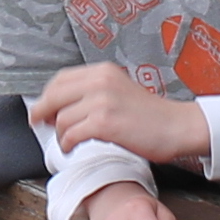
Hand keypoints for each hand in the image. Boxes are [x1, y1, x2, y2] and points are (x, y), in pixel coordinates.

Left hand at [31, 65, 207, 166]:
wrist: (176, 127)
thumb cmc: (151, 116)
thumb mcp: (119, 91)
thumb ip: (93, 93)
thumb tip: (61, 107)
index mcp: (103, 71)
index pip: (61, 79)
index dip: (47, 96)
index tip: (43, 108)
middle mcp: (100, 81)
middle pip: (54, 96)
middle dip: (43, 113)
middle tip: (42, 126)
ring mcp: (102, 101)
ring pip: (61, 118)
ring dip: (60, 134)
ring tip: (67, 142)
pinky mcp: (104, 122)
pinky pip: (72, 134)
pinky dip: (67, 144)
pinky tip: (72, 148)